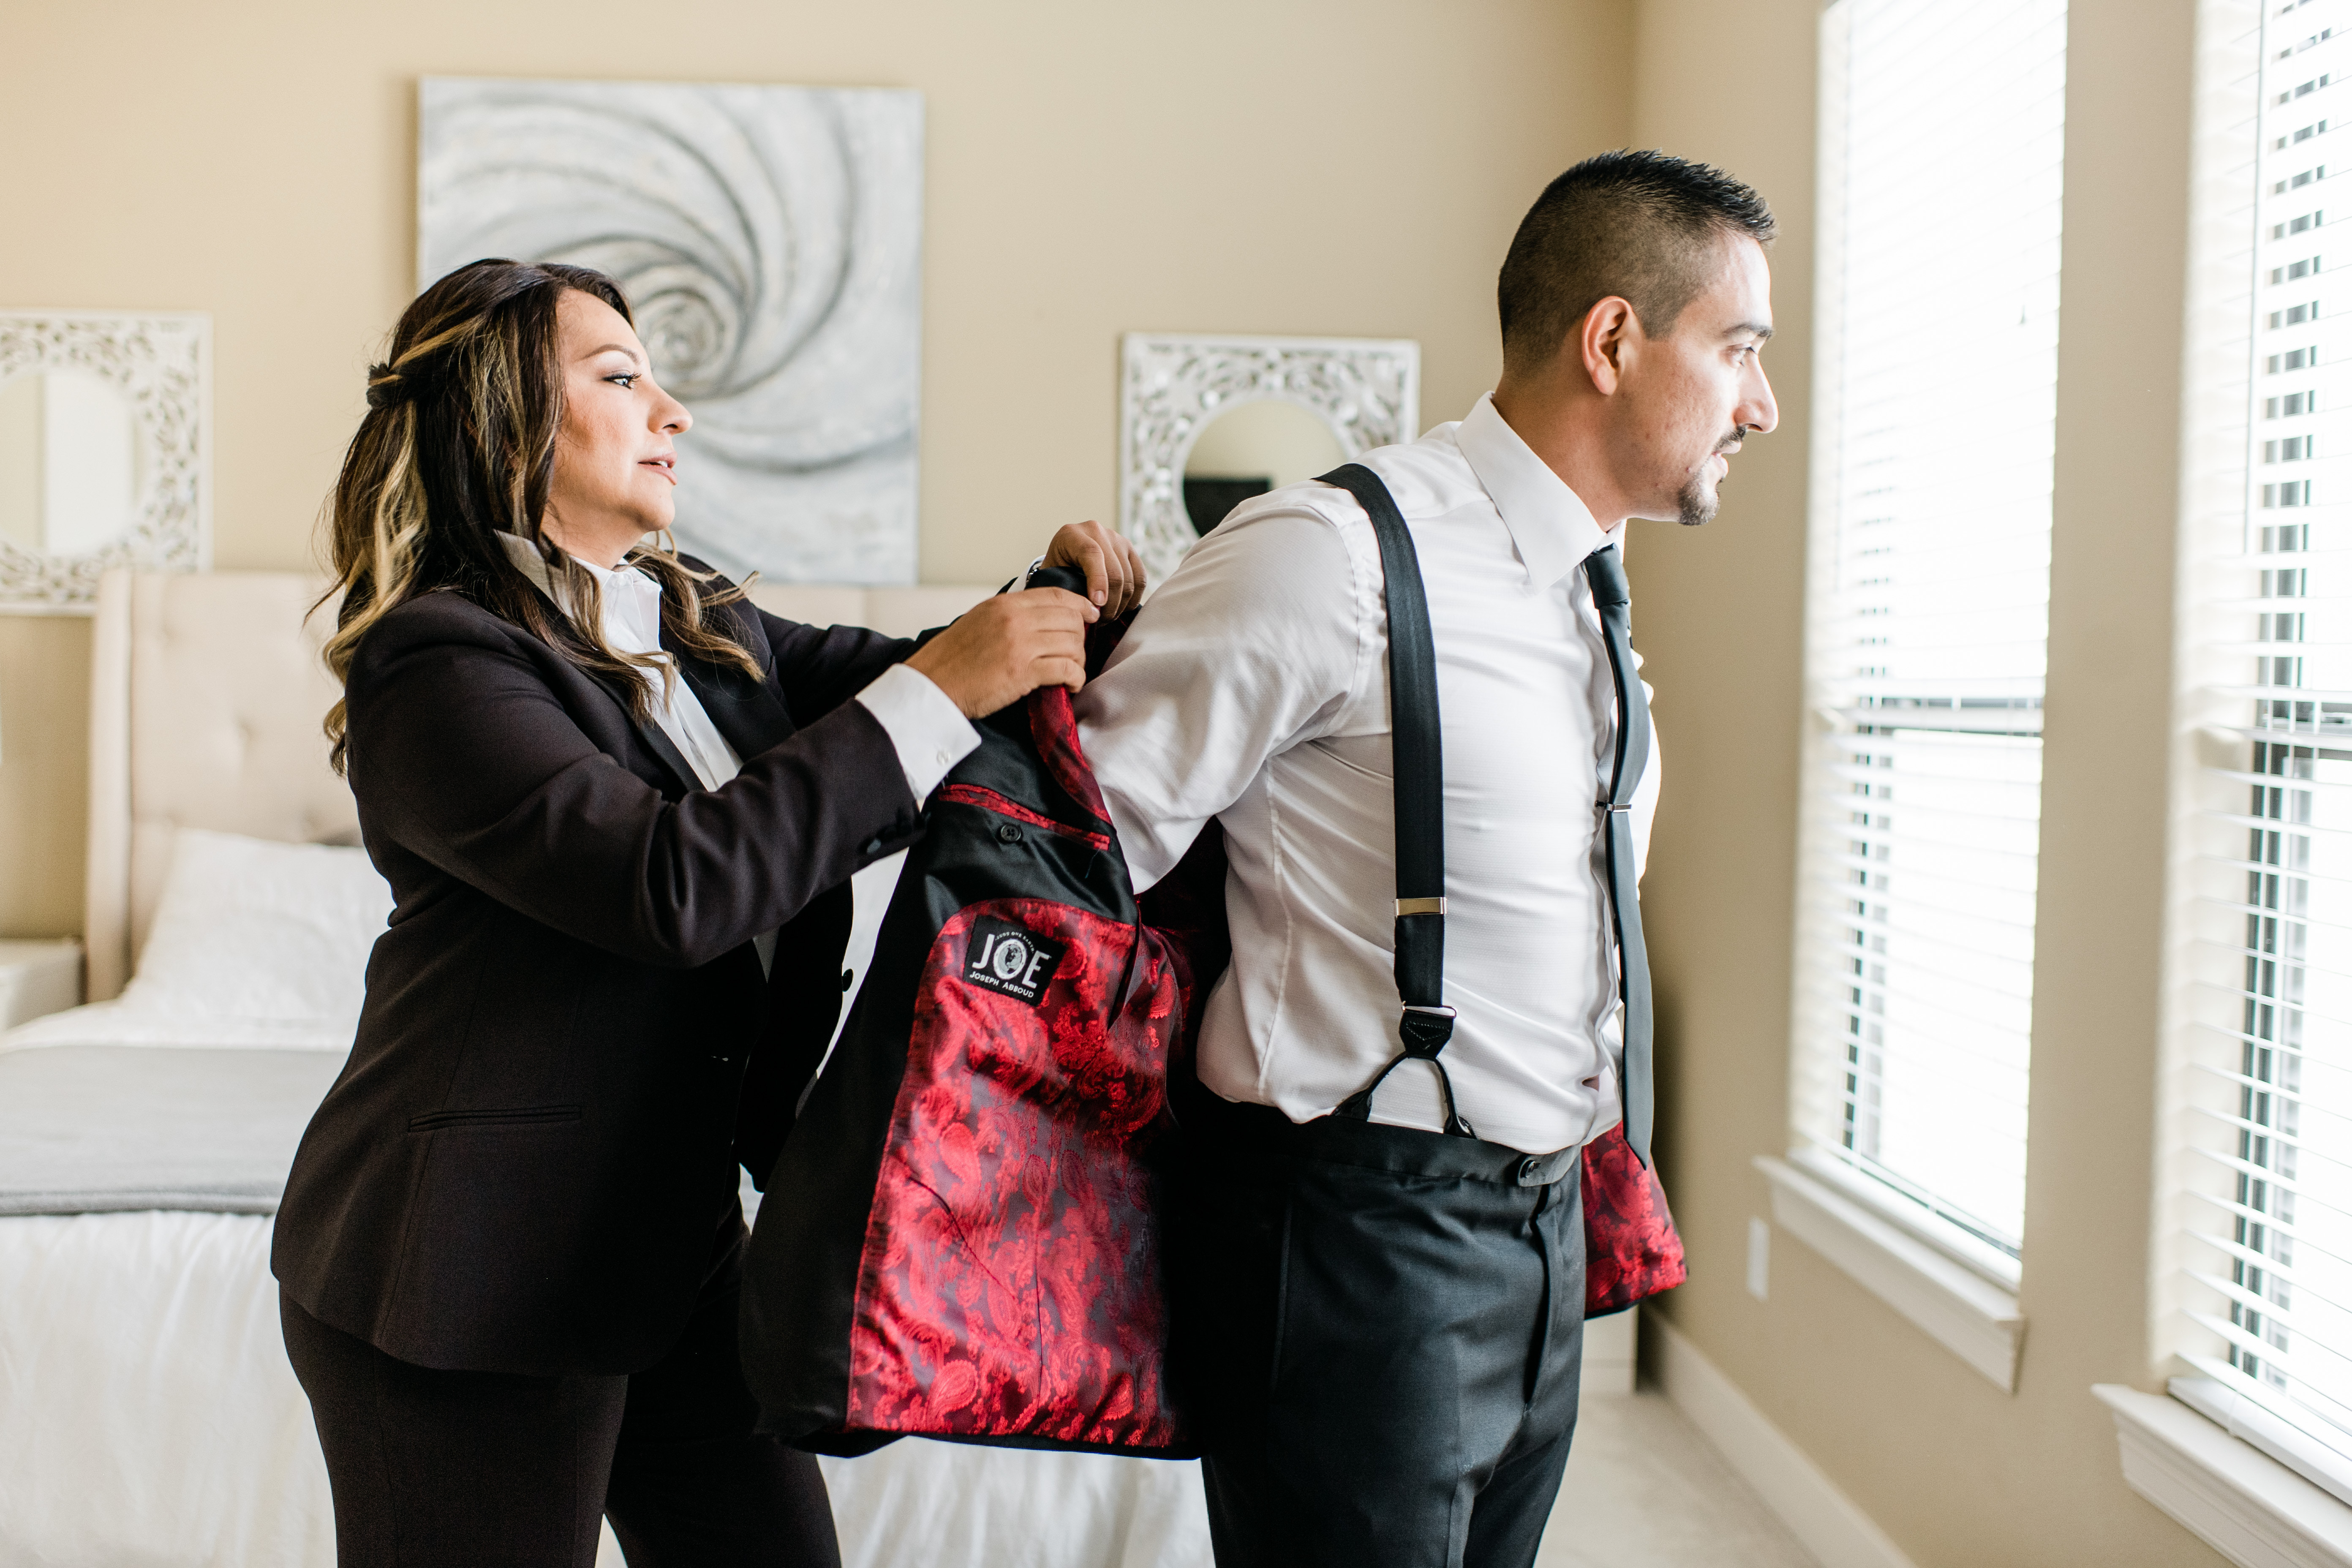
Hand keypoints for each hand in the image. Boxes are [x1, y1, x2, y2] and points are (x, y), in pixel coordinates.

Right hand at [904, 588, 1092, 716]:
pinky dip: (1075, 678)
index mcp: (1003, 605)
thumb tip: (1039, 617)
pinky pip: (1067, 669)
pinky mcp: (1023, 672)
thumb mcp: (979, 623)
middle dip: (1081, 637)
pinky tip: (1070, 685)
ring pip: (1072, 644)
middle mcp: (1014, 619)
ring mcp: (1020, 644)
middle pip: (1070, 619)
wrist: (931, 686)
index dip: (1080, 605)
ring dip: (1078, 661)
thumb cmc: (952, 661)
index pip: (1056, 596)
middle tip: (1076, 653)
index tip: (1091, 615)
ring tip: (1070, 672)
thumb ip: (1008, 616)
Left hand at [1042, 520, 1147, 614]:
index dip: (1097, 580)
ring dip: (1121, 604)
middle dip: (1110, 603)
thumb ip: (1063, 588)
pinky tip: (1121, 607)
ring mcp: (1117, 539)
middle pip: (1115, 571)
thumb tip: (1082, 611)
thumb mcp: (1051, 575)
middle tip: (1100, 620)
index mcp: (1072, 534)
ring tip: (1108, 616)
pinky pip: (1141, 578)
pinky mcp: (1131, 549)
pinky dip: (1133, 598)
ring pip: (1129, 579)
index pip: (1091, 553)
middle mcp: (1097, 531)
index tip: (1097, 604)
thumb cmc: (1057, 569)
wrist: (1068, 554)